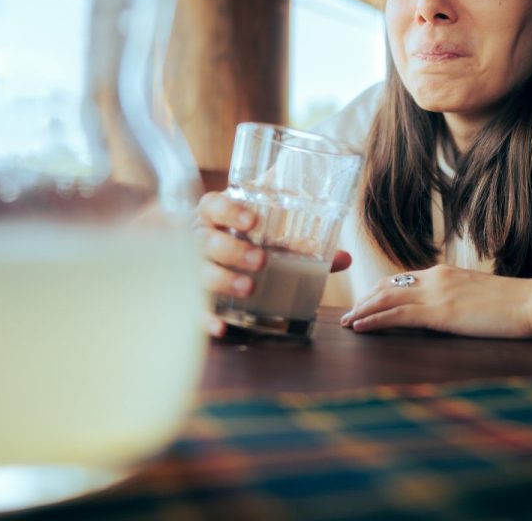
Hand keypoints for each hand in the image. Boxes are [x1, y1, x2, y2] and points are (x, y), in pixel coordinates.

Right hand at [195, 191, 350, 336]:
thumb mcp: (265, 238)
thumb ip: (299, 244)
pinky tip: (221, 327)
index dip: (230, 211)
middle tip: (261, 260)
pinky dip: (204, 318)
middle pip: (206, 241)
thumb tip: (346, 258)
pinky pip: (191, 309)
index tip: (255, 220)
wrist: (185, 259)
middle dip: (233, 250)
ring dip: (223, 280)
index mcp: (213, 217)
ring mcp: (188, 270)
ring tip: (249, 288)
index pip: (213, 205)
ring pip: (197, 273)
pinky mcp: (187, 298)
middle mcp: (197, 240)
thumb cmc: (238, 242)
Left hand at [340, 264, 531, 338]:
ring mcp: (437, 293)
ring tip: (346, 322)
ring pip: (387, 298)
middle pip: (388, 285)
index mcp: (445, 273)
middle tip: (348, 315)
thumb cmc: (515, 304)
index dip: (380, 291)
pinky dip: (375, 320)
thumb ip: (458, 298)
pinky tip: (360, 327)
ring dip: (362, 310)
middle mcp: (436, 277)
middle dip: (365, 300)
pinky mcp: (441, 312)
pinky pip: (398, 315)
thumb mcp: (479, 296)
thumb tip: (448, 311)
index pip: (402, 279)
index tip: (366, 303)